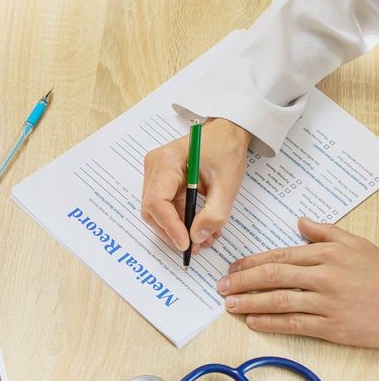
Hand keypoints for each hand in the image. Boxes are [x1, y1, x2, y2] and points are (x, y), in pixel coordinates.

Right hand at [141, 118, 250, 253]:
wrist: (227, 132)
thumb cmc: (226, 150)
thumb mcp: (228, 184)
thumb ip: (214, 213)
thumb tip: (197, 238)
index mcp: (167, 162)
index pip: (156, 201)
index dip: (169, 225)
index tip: (185, 243)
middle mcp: (154, 167)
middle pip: (153, 209)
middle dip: (172, 231)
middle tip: (194, 247)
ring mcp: (156, 174)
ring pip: (158, 211)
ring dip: (178, 228)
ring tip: (202, 239)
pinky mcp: (162, 180)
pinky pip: (166, 206)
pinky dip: (181, 220)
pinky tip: (199, 227)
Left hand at [218, 217, 378, 347]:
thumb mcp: (357, 245)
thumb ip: (326, 232)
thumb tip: (299, 221)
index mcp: (327, 254)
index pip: (279, 255)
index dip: (251, 262)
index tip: (232, 267)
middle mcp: (324, 276)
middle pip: (273, 276)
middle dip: (242, 280)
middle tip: (222, 285)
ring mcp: (328, 302)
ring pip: (279, 300)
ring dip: (250, 302)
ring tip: (230, 304)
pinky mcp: (333, 326)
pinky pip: (294, 323)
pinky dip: (270, 322)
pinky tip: (253, 321)